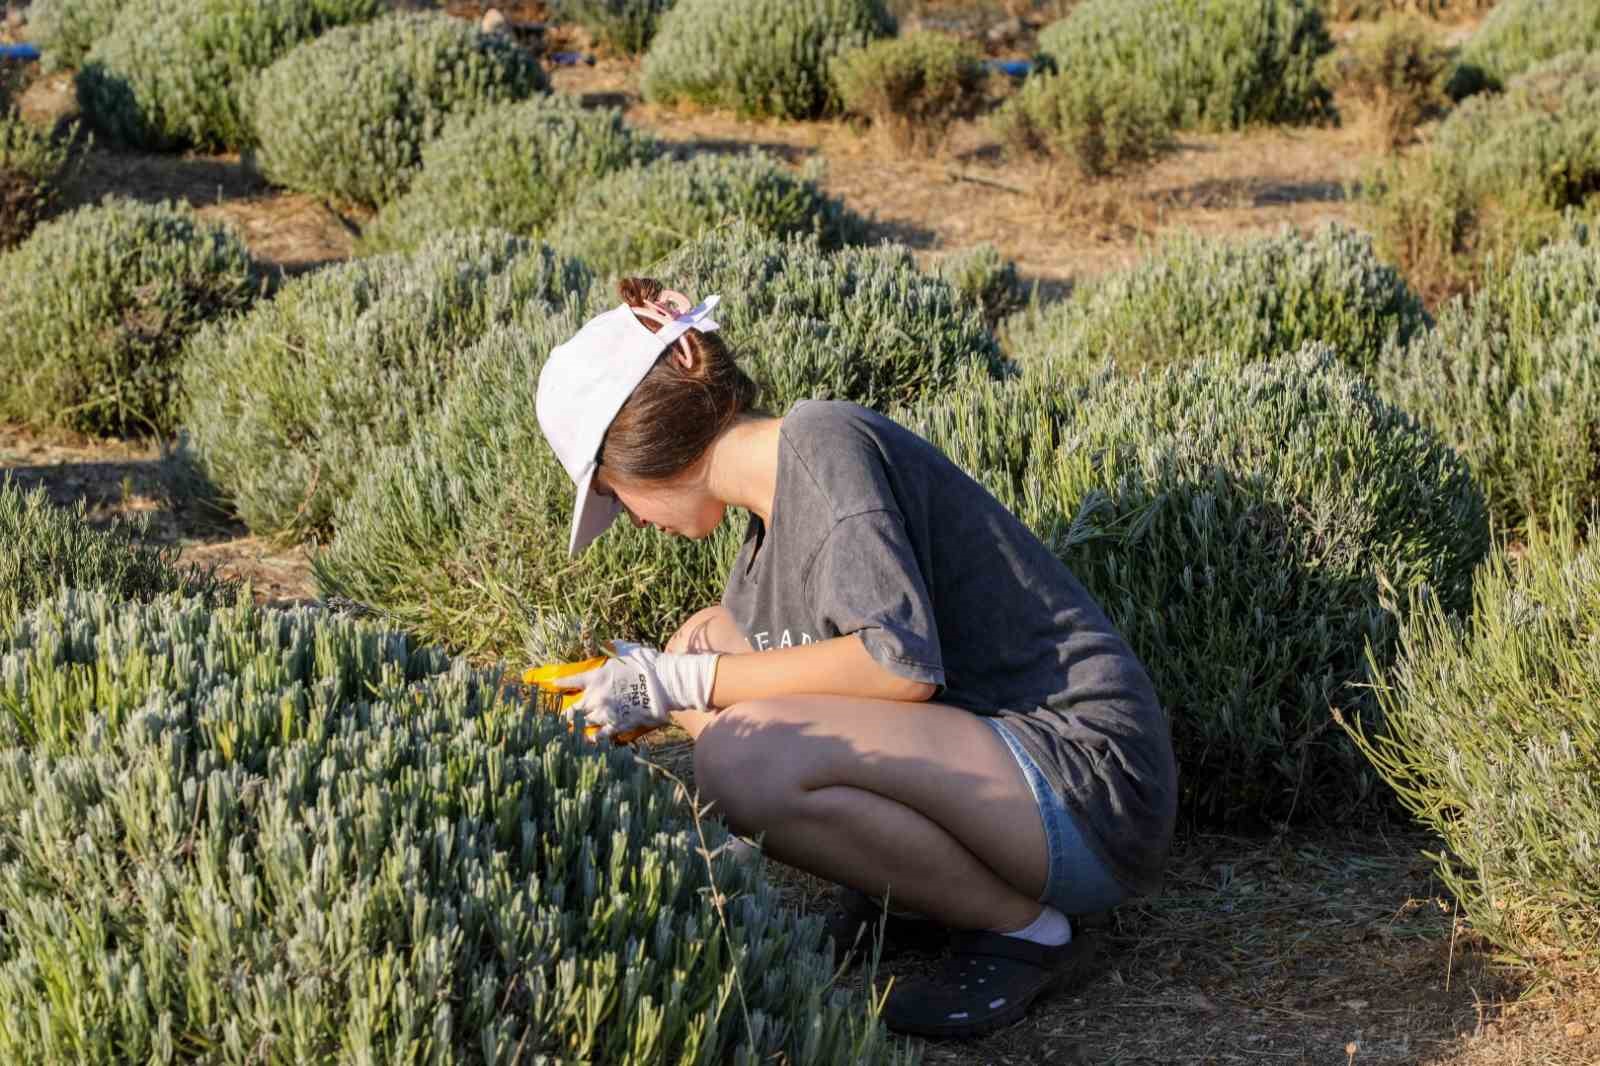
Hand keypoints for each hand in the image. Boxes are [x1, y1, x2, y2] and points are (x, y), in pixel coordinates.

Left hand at [562, 640, 719, 739]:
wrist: (665, 683)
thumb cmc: (647, 664)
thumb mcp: (627, 649)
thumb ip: (614, 648)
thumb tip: (609, 644)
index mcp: (595, 677)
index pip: (569, 681)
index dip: (558, 685)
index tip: (552, 686)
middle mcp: (595, 697)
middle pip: (570, 710)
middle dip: (562, 714)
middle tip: (555, 718)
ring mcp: (605, 713)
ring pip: (581, 725)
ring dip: (574, 728)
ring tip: (567, 732)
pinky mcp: (616, 726)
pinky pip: (599, 737)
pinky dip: (592, 740)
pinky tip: (587, 742)